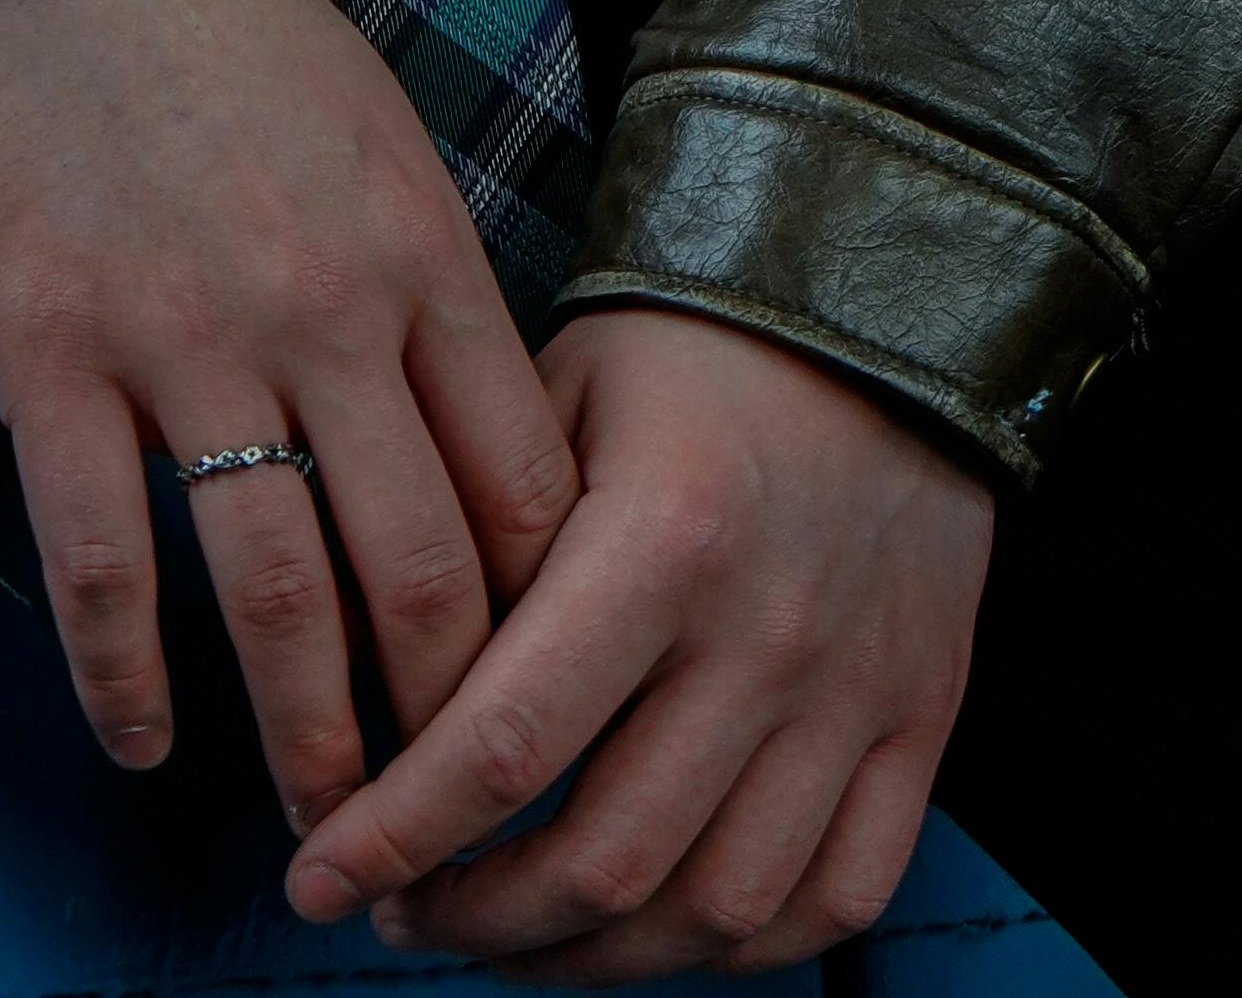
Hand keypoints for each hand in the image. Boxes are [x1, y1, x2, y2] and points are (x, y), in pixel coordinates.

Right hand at [0, 0, 578, 834]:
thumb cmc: (239, 36)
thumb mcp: (386, 146)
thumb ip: (434, 302)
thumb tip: (487, 465)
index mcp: (420, 259)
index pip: (523, 494)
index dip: (545, 628)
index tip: (543, 708)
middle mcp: (321, 313)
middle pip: (418, 571)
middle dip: (445, 724)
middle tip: (445, 815)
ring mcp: (182, 337)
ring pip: (272, 592)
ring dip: (305, 733)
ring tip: (323, 825)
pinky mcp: (49, 350)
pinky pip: (100, 556)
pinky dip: (123, 676)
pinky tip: (143, 744)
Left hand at [283, 302, 992, 977]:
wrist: (877, 307)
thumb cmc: (687, 352)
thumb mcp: (555, 400)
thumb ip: (473, 548)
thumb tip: (360, 691)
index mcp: (662, 538)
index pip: (508, 743)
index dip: (399, 835)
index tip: (319, 878)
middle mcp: (767, 634)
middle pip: (609, 861)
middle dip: (479, 920)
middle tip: (405, 913)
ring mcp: (855, 693)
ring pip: (719, 912)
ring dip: (593, 960)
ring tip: (510, 939)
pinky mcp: (922, 723)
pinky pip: (837, 900)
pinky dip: (739, 949)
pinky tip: (655, 930)